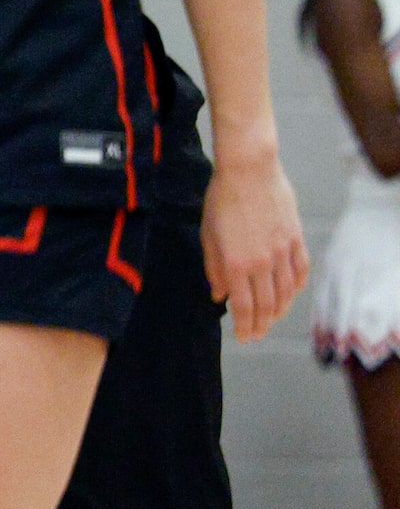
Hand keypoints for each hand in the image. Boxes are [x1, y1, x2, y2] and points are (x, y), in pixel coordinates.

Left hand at [201, 147, 307, 342]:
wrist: (249, 171)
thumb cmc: (221, 201)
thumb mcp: (208, 236)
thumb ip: (213, 268)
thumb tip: (219, 296)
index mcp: (235, 263)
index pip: (244, 306)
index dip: (245, 326)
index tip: (245, 338)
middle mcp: (262, 262)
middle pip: (267, 304)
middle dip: (262, 324)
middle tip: (257, 335)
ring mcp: (282, 250)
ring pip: (286, 291)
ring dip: (280, 310)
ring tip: (272, 320)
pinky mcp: (296, 238)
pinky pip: (300, 270)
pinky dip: (296, 287)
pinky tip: (291, 294)